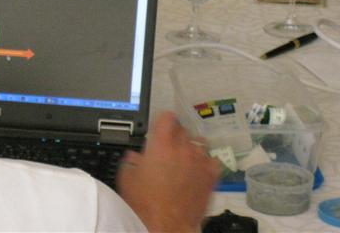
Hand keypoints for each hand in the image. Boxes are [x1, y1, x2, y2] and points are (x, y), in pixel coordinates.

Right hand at [116, 111, 219, 232]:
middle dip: (174, 136)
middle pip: (182, 129)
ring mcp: (200, 162)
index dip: (163, 120)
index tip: (159, 127)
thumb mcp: (127, 178)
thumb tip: (135, 157)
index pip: (167, 117)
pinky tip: (197, 171)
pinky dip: (205, 163)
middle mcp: (183, 149)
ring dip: (190, 148)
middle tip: (166, 150)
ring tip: (183, 161)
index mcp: (161, 144)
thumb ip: (131, 160)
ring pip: (198, 144)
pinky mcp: (212, 177)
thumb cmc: (145, 205)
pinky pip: (212, 161)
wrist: (166, 227)